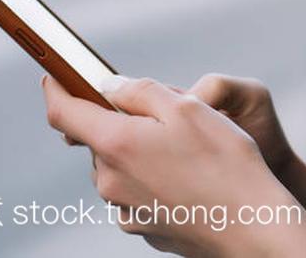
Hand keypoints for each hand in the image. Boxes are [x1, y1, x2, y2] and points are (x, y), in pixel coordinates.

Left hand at [42, 73, 305, 257]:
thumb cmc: (225, 162)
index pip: (64, 113)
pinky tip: (188, 178)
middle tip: (162, 114)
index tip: (54, 76)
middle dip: (119, 121)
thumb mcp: (189, 107)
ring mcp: (125, 208)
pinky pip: (136, 192)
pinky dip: (151, 178)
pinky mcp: (142, 227)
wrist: (252, 226)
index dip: (56, 89)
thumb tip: (109, 87)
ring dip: (137, 151)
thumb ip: (141, 91)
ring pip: (119, 166)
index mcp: (116, 144)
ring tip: (186, 150)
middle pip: (98, 139)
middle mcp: (110, 180)